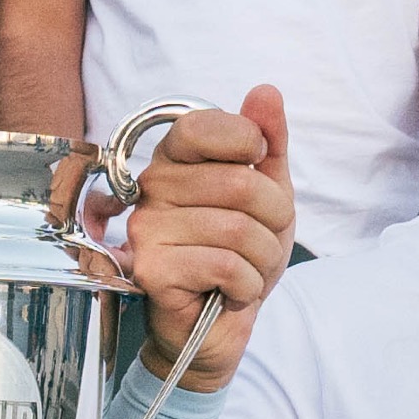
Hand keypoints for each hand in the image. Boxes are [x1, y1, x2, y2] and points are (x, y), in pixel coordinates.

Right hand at [83, 90, 300, 387]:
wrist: (217, 326)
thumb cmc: (238, 254)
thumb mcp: (268, 194)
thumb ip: (268, 143)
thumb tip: (266, 91)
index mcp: (174, 160)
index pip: (204, 126)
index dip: (247, 145)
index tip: (257, 172)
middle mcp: (151, 189)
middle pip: (240, 185)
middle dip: (273, 221)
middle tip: (261, 241)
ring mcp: (145, 229)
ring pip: (237, 229)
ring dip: (262, 259)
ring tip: (247, 270)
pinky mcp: (150, 269)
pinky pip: (224, 265)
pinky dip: (247, 285)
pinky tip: (232, 292)